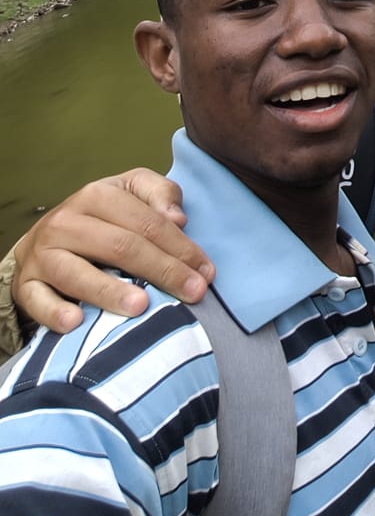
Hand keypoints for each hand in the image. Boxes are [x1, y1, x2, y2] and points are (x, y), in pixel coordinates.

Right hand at [13, 169, 213, 333]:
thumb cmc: (101, 217)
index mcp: (98, 195)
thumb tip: (178, 218)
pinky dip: (55, 313)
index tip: (207, 272)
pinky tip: (77, 323)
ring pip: (77, 274)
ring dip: (110, 292)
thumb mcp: (131, 192)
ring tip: (142, 307)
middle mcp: (67, 222)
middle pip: (121, 247)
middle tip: (194, 294)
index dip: (181, 248)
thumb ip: (159, 195)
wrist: (44, 239)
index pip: (148, 223)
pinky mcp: (26, 285)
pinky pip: (38, 301)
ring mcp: (43, 255)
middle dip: (163, 271)